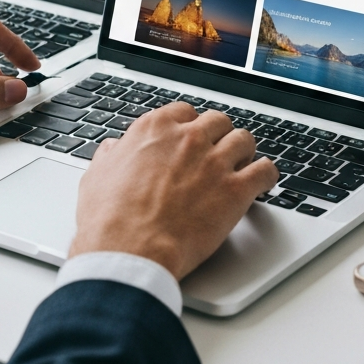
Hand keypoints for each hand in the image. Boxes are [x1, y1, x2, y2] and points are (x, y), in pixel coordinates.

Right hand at [68, 102, 278, 279]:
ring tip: (241, 165)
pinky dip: (266, 175)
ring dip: (243, 152)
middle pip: (217, 121)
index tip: (191, 139)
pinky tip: (262, 183)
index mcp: (155, 129)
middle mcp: (188, 138)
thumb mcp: (96, 176)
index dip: (189, 127)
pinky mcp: (235, 190)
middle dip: (218, 136)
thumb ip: (111, 156)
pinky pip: (265, 170)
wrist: (129, 252)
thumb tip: (113, 150)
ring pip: (244, 139)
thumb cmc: (109, 219)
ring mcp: (214, 162)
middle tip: (216, 153)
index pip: (184, 111)